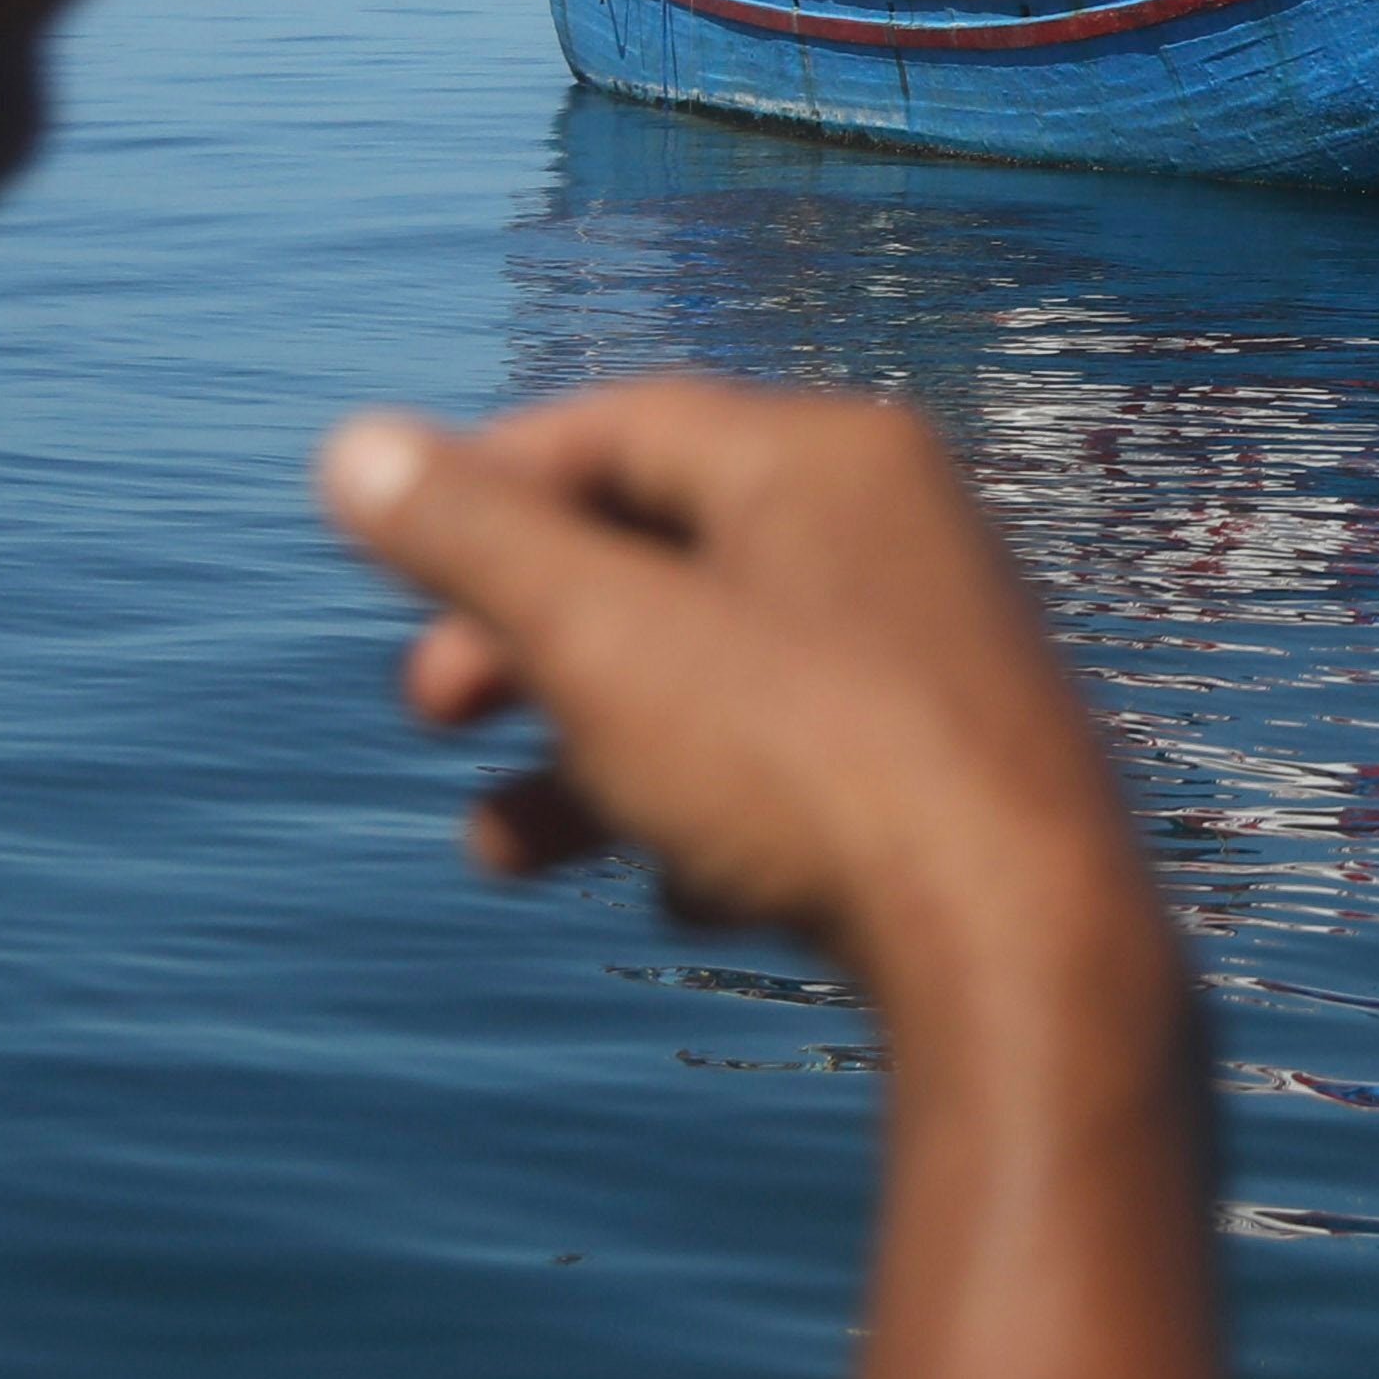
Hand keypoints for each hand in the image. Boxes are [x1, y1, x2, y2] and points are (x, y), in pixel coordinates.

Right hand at [313, 379, 1239, 1378]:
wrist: (1027, 954)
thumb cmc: (811, 767)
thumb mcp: (602, 639)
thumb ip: (471, 541)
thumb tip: (350, 447)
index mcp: (826, 456)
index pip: (620, 424)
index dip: (487, 483)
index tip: (392, 562)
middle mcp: (899, 530)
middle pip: (664, 555)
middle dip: (524, 637)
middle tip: (428, 711)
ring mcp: (940, 655)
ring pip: (720, 680)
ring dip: (588, 755)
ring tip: (498, 849)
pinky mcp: (963, 776)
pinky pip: (801, 773)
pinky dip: (709, 821)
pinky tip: (684, 904)